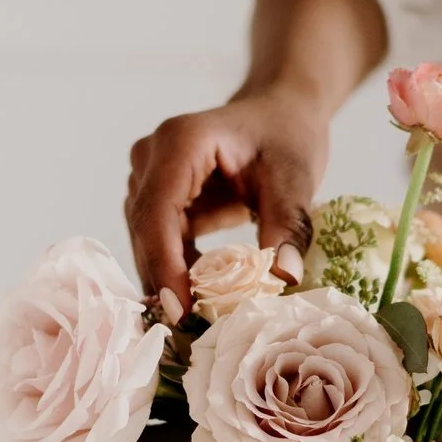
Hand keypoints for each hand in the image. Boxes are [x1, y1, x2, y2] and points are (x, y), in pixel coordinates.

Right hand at [123, 90, 327, 312]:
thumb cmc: (286, 136)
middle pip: (144, 228)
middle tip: (190, 329)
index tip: (180, 308)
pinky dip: (176, 269)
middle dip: (164, 278)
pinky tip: (199, 298)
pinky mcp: (155, 196)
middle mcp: (152, 155)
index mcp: (182, 141)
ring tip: (197, 320)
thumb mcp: (296, 177)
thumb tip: (285, 277)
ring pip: (145, 238)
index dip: (164, 262)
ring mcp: (148, 175)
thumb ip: (289, 224)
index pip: (158, 210)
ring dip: (168, 277)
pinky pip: (156, 239)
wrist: (278, 112)